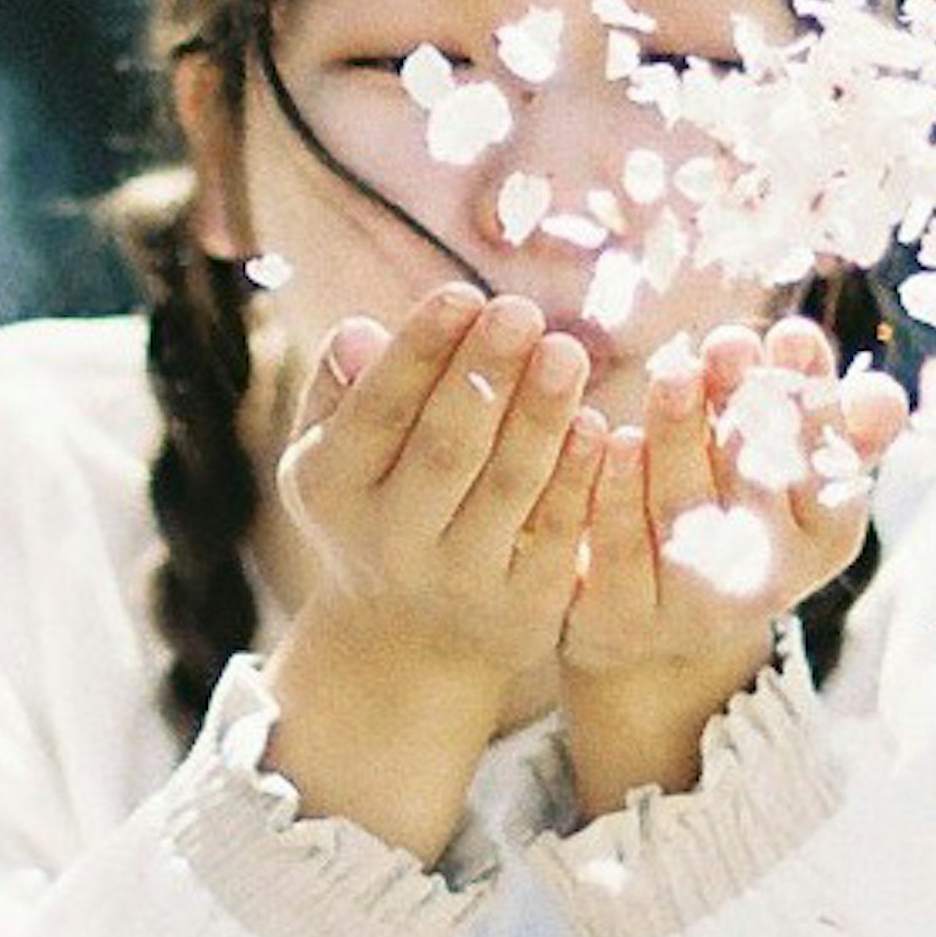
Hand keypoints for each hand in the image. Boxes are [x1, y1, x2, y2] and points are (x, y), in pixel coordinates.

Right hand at [258, 284, 605, 857]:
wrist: (408, 644)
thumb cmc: (375, 511)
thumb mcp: (334, 457)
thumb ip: (343, 392)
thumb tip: (358, 331)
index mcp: (334, 486)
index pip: (379, 411)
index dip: (419, 352)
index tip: (462, 292)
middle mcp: (391, 538)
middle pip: (446, 448)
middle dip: (485, 376)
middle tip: (522, 310)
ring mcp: (460, 578)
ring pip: (508, 489)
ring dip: (540, 417)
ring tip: (567, 350)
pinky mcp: (523, 608)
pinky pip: (557, 536)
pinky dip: (578, 481)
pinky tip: (601, 428)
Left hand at [556, 316, 906, 809]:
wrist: (652, 625)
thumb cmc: (739, 510)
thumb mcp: (798, 473)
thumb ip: (841, 429)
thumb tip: (883, 396)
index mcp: (824, 538)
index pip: (827, 468)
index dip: (810, 404)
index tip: (793, 333)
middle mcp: (765, 581)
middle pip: (756, 488)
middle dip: (743, 412)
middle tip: (730, 342)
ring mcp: (691, 608)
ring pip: (686, 515)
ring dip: (680, 439)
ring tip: (674, 372)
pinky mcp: (621, 619)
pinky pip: (620, 552)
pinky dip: (618, 493)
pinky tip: (614, 438)